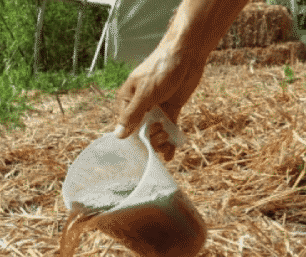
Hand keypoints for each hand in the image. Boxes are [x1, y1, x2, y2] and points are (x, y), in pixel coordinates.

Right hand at [116, 44, 205, 161]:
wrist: (186, 54)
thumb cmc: (161, 69)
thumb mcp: (145, 93)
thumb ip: (132, 115)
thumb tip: (118, 136)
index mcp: (127, 100)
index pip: (126, 127)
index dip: (135, 137)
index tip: (145, 140)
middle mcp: (140, 106)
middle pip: (141, 132)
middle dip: (150, 139)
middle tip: (161, 133)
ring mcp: (156, 108)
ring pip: (155, 132)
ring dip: (161, 141)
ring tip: (168, 140)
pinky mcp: (171, 109)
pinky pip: (168, 128)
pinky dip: (170, 140)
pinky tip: (171, 154)